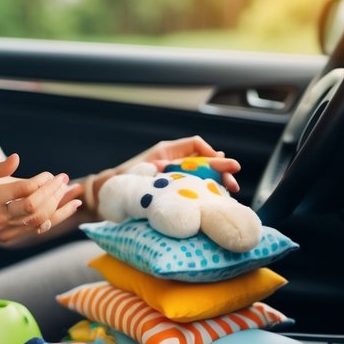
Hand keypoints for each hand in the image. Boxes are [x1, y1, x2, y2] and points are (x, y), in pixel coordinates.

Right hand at [0, 154, 82, 249]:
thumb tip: (17, 157)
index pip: (23, 190)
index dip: (41, 182)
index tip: (50, 175)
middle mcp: (0, 217)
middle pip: (34, 206)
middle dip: (54, 193)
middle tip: (65, 180)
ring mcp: (6, 230)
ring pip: (40, 220)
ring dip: (60, 207)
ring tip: (75, 195)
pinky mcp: (11, 239)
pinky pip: (37, 230)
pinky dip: (55, 219)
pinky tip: (68, 209)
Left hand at [123, 135, 240, 191]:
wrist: (111, 193)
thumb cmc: (127, 177)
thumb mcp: (148, 167)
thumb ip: (168, 162)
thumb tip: (188, 162)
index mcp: (167, 151)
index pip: (196, 144)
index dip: (209, 152)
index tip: (220, 163)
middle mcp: (174, 161)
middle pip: (204, 161)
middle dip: (221, 170)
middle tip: (233, 182)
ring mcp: (175, 175)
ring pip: (203, 176)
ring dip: (217, 182)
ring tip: (230, 192)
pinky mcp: (175, 189)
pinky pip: (195, 188)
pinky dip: (207, 192)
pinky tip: (218, 199)